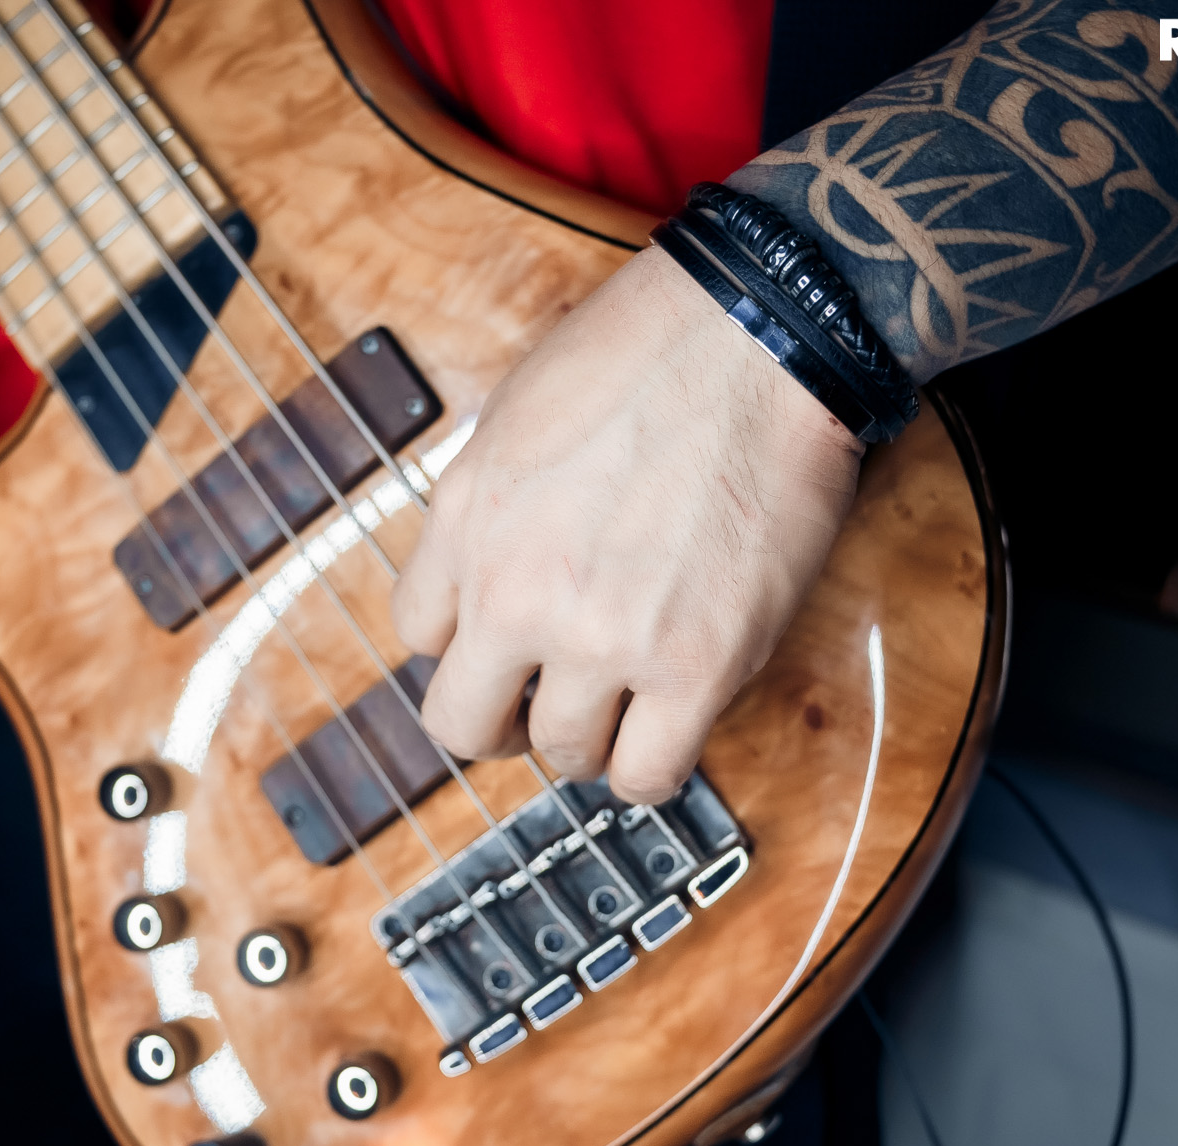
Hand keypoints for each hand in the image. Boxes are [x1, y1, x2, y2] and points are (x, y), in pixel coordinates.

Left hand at [392, 244, 862, 803]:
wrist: (760, 338)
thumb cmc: (650, 350)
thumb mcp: (515, 415)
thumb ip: (486, 509)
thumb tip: (482, 573)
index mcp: (465, 523)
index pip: (416, 636)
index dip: (462, 643)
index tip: (500, 640)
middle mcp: (517, 593)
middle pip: (462, 724)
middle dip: (500, 719)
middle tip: (540, 703)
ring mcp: (604, 639)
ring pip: (562, 755)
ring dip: (587, 737)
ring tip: (624, 700)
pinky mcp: (696, 668)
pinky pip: (646, 775)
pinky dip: (647, 767)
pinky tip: (667, 726)